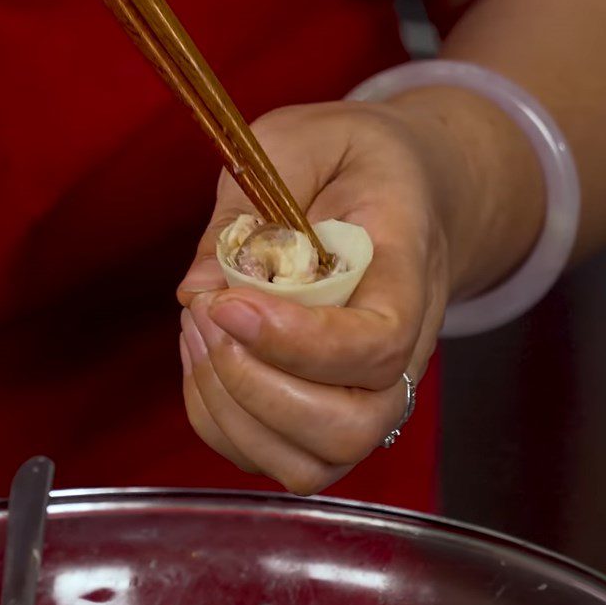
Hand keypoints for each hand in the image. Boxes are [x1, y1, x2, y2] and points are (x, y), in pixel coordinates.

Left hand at [176, 100, 451, 494]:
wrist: (407, 191)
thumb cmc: (354, 160)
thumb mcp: (303, 142)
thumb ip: (251, 206)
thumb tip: (197, 290)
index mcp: (408, 272)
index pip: (376, 344)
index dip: (296, 342)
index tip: (227, 302)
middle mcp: (404, 351)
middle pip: (350, 429)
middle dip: (256, 389)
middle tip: (209, 314)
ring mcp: (369, 389)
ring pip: (311, 462)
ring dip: (232, 409)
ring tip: (200, 328)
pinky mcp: (328, 406)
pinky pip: (272, 455)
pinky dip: (218, 417)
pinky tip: (205, 352)